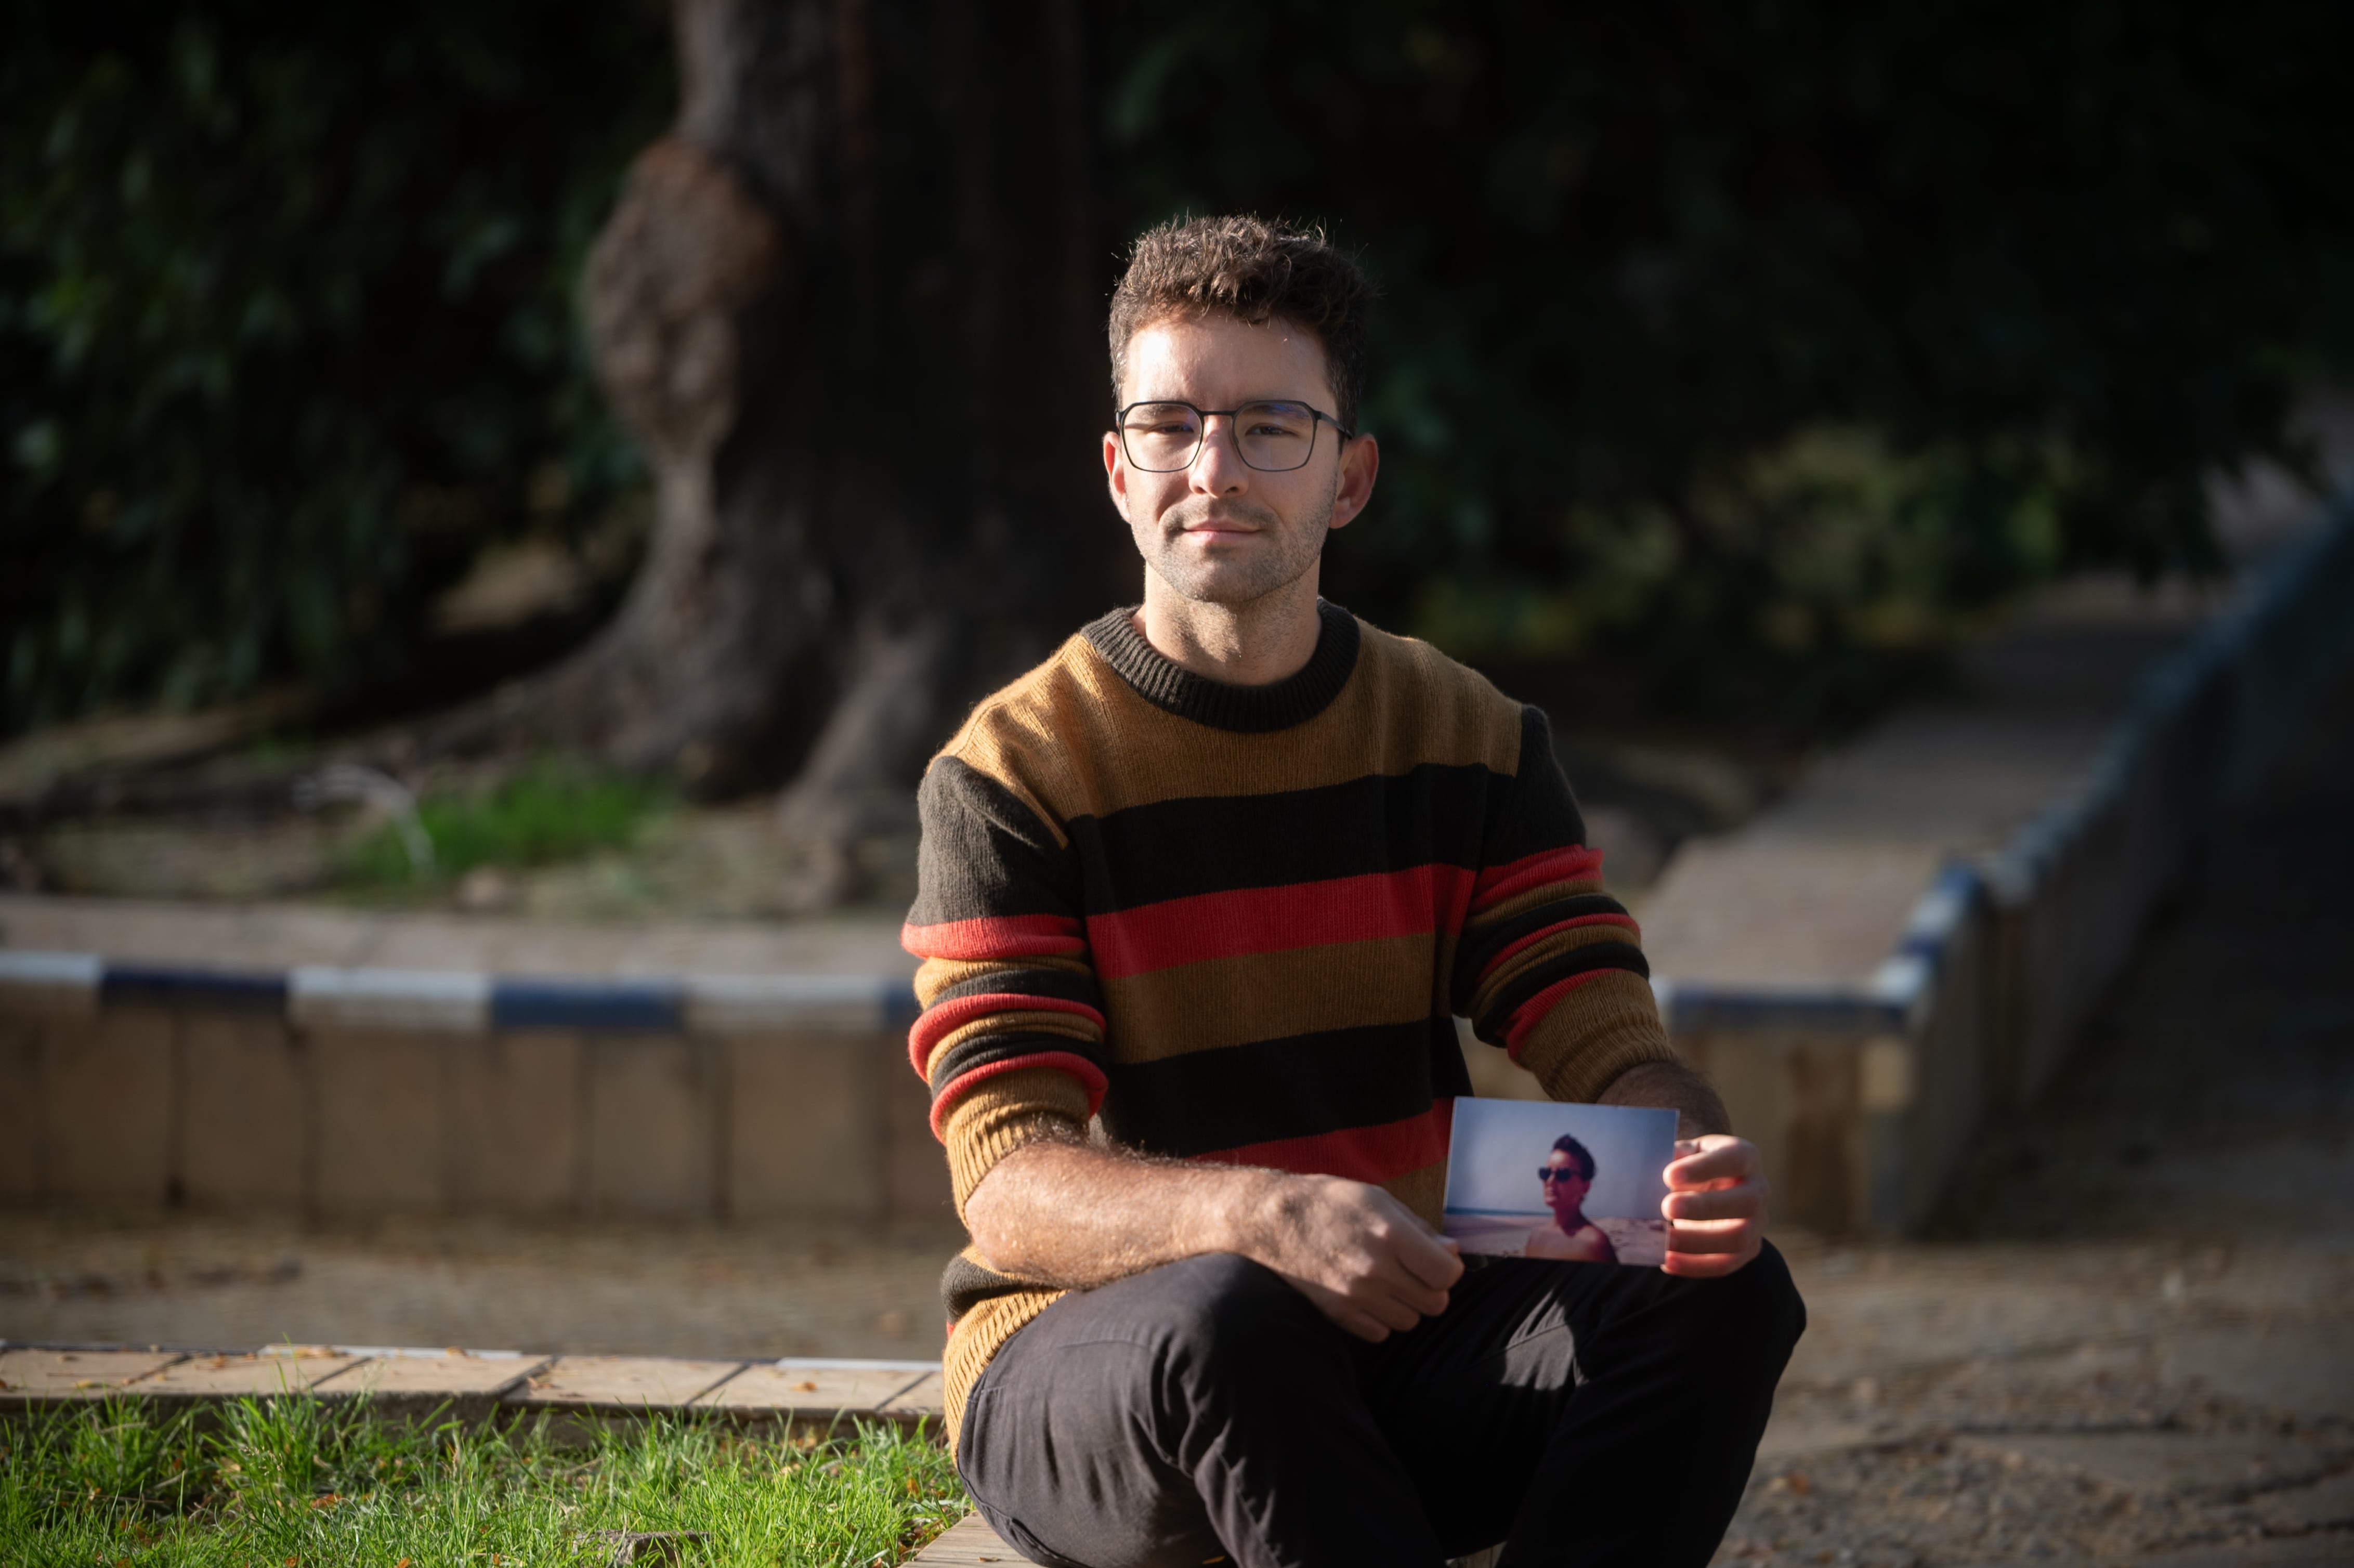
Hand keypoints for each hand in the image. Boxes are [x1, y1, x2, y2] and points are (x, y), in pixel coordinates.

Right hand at [1230, 1173, 1463, 1340]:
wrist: (1270, 1221)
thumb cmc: (1328, 1203)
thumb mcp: (1378, 1199)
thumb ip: (1419, 1229)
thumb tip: (1452, 1252)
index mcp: (1391, 1235)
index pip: (1447, 1274)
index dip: (1448, 1269)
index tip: (1437, 1260)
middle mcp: (1376, 1269)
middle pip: (1434, 1303)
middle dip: (1431, 1288)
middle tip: (1413, 1272)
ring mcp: (1355, 1295)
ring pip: (1410, 1321)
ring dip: (1406, 1305)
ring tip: (1388, 1282)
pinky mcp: (1337, 1313)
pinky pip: (1381, 1334)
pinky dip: (1381, 1320)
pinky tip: (1369, 1297)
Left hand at [1659, 1135, 1766, 1276]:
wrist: (1710, 1189)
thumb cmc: (1693, 1166)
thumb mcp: (1685, 1153)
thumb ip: (1674, 1156)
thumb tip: (1653, 1165)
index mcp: (1745, 1156)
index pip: (1734, 1159)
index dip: (1704, 1168)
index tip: (1669, 1175)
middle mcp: (1758, 1189)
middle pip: (1745, 1201)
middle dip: (1704, 1207)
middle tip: (1666, 1207)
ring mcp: (1757, 1222)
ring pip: (1738, 1238)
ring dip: (1697, 1242)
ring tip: (1663, 1242)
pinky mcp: (1748, 1249)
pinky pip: (1725, 1263)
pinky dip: (1695, 1266)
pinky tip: (1666, 1261)